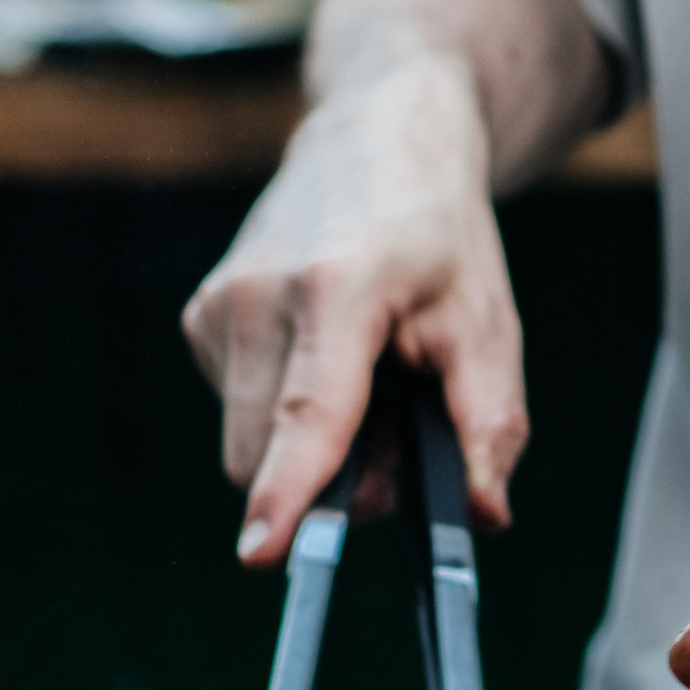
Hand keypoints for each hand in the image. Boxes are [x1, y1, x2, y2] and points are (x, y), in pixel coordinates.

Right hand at [182, 50, 526, 563]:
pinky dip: (283, 411)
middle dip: (327, 480)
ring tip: (368, 377)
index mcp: (340, 286)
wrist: (376, 136)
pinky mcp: (200, 314)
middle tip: (398, 432)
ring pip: (249, 441)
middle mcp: (260, 292)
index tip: (263, 553)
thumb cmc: (439, 233)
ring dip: (308, 444)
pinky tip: (329, 357)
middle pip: (267, 454)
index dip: (289, 489)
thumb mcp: (487, 320)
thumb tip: (483, 514)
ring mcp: (219, 302)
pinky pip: (238, 409)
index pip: (309, 409)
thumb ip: (489, 422)